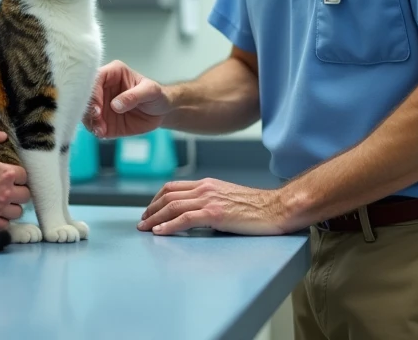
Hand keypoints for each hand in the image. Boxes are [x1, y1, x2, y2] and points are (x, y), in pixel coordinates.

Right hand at [0, 128, 29, 230]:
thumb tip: (2, 134)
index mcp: (6, 174)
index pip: (24, 176)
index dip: (18, 176)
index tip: (12, 177)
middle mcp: (6, 192)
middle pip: (25, 195)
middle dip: (19, 192)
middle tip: (10, 191)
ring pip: (17, 212)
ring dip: (12, 208)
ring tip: (4, 205)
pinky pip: (5, 226)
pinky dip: (2, 222)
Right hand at [84, 60, 171, 138]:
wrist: (161, 112)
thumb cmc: (156, 95)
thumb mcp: (151, 91)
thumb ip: (134, 96)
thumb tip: (115, 105)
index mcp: (112, 73)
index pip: (95, 79)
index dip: (93, 93)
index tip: (98, 108)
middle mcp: (102, 88)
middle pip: (85, 96)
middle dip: (89, 109)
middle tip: (97, 120)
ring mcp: (101, 105)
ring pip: (86, 112)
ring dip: (91, 122)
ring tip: (101, 130)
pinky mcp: (103, 120)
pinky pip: (93, 125)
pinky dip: (95, 130)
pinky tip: (102, 134)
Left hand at [138, 178, 285, 235]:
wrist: (276, 208)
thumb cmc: (256, 207)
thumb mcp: (227, 198)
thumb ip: (209, 202)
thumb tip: (194, 215)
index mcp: (207, 184)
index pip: (173, 187)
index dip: (156, 199)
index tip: (149, 210)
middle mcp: (205, 188)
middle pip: (168, 196)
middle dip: (151, 210)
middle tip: (141, 222)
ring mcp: (209, 200)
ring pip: (172, 207)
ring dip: (155, 218)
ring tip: (145, 228)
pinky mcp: (215, 214)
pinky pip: (184, 219)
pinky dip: (169, 226)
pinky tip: (160, 232)